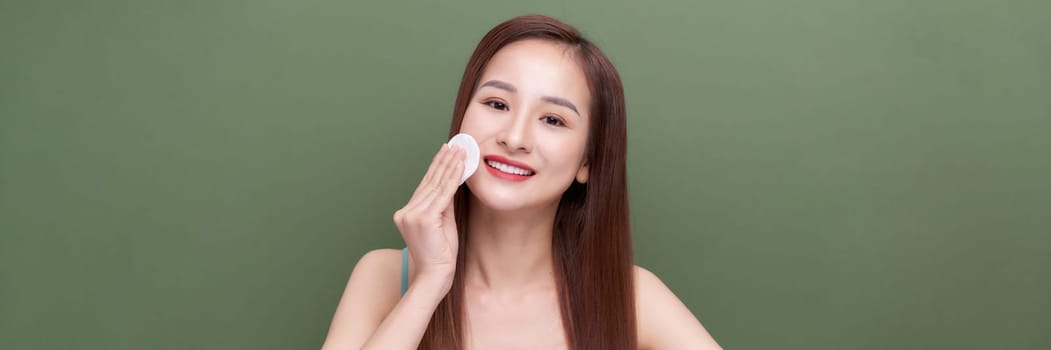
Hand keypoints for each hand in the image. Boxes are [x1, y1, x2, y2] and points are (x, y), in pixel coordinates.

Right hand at [392, 144, 464, 292]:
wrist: (435, 277)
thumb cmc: (440, 255)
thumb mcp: (443, 224)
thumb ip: (444, 205)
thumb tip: (452, 183)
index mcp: (407, 213)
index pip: (425, 185)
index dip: (436, 167)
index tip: (446, 151)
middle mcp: (406, 212)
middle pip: (429, 182)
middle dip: (444, 161)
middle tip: (455, 144)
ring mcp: (412, 215)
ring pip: (437, 185)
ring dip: (450, 166)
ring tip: (460, 151)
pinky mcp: (424, 219)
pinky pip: (443, 194)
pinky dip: (453, 178)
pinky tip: (460, 166)